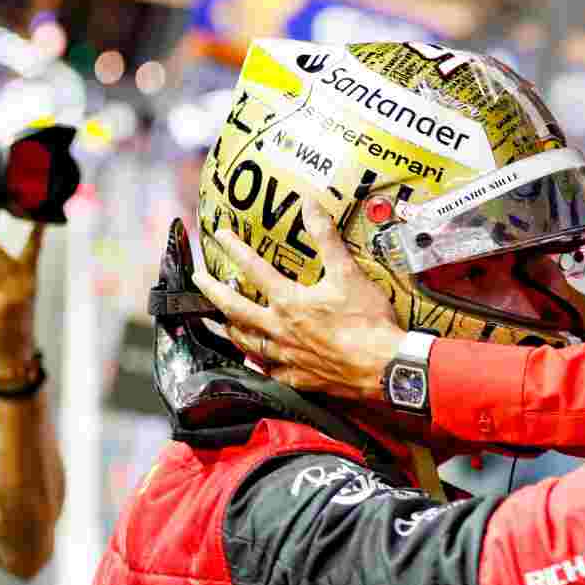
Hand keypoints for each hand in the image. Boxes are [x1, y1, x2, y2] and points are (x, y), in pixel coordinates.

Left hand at [194, 197, 404, 400]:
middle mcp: (280, 329)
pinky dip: (262, 364)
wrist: (384, 365)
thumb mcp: (348, 273)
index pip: (254, 269)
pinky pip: (271, 372)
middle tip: (200, 281)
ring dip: (232, 330)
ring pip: (248, 343)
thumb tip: (310, 206)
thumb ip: (326, 239)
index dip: (235, 249)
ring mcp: (287, 356)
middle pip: (236, 309)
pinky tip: (260, 362)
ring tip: (223, 323)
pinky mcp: (300, 378)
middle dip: (214, 292)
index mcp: (289, 301)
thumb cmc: (367, 321)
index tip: (220, 236)